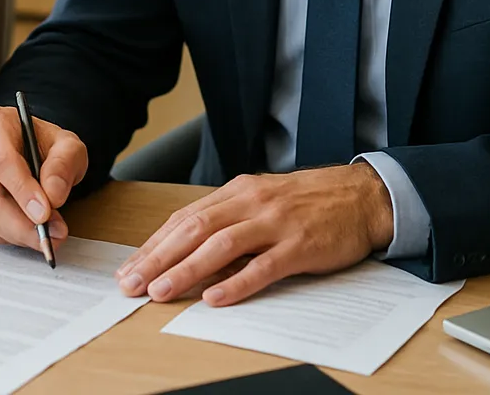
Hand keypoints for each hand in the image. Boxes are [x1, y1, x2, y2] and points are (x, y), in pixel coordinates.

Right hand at [0, 106, 88, 249]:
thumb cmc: (47, 145)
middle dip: (20, 222)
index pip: (2, 161)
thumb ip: (64, 165)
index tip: (44, 213)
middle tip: (50, 233)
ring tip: (46, 235)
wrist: (34, 149)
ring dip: (16, 232)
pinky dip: (7, 235)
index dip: (22, 191)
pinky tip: (27, 231)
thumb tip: (52, 195)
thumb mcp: (69, 147)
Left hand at [116, 162, 393, 305]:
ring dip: (186, 270)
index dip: (153, 244)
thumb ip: (228, 221)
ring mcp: (274, 223)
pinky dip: (237, 283)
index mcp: (236, 192)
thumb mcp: (260, 201)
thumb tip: (186, 248)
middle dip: (157, 258)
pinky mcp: (300, 245)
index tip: (129, 267)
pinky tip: (215, 297)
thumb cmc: (306, 202)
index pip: (184, 219)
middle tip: (131, 283)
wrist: (360, 195)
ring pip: (221, 247)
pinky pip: (263, 266)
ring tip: (161, 291)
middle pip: (193, 230)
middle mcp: (250, 203)